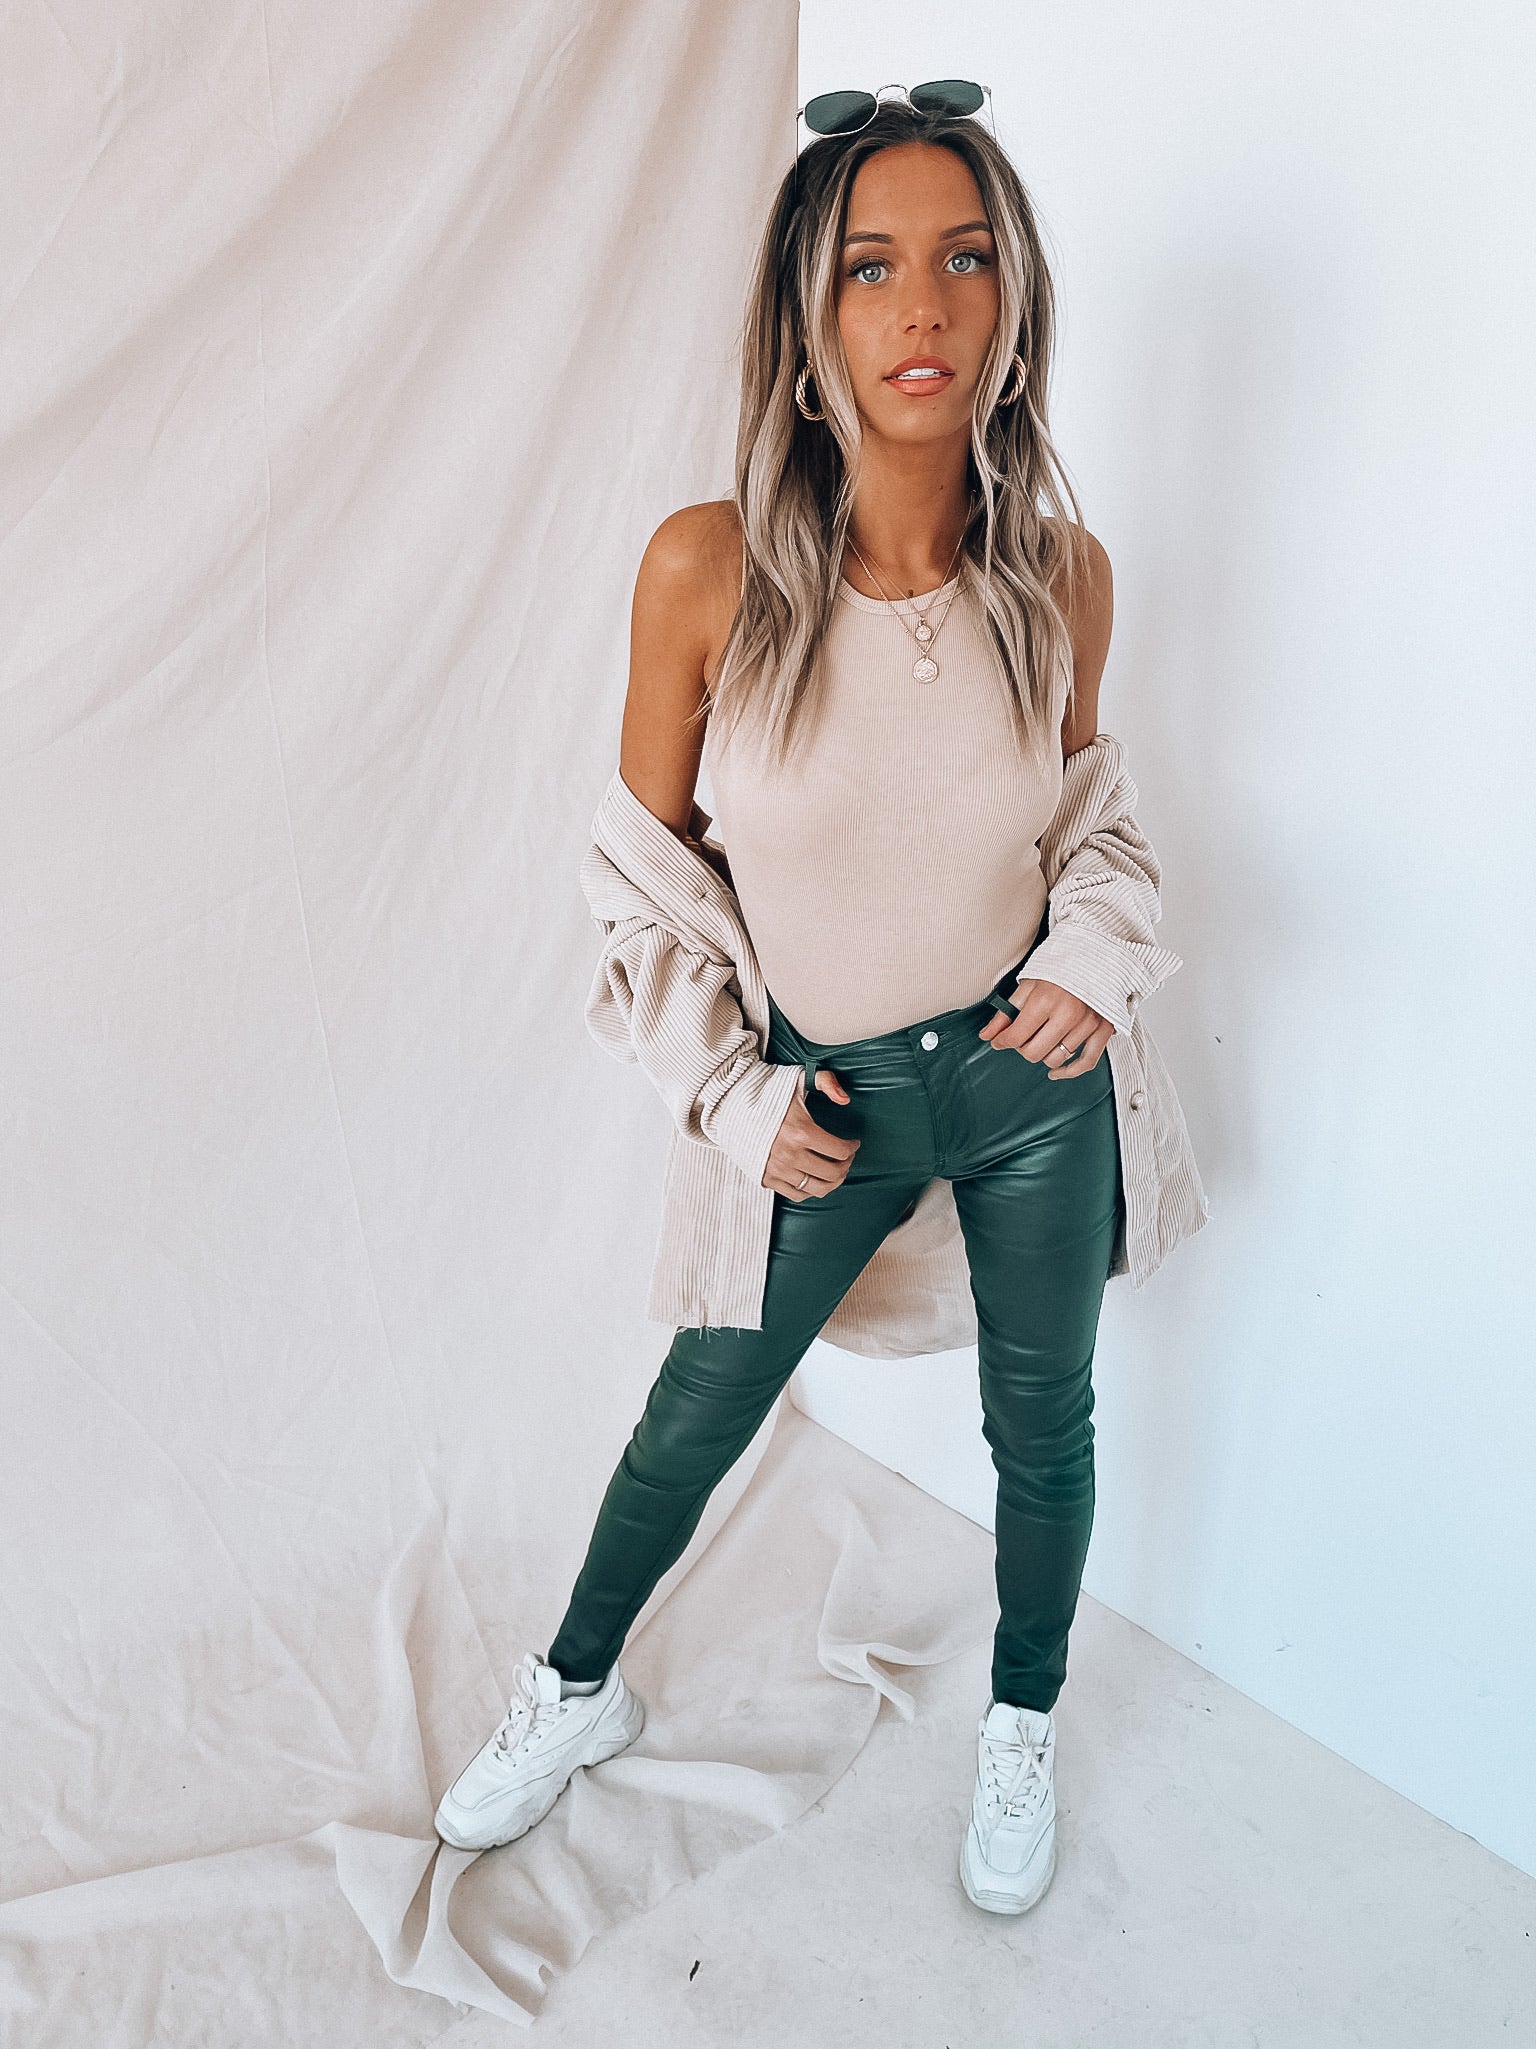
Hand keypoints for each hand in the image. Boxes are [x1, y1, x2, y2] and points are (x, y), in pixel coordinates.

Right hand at [763, 1069, 858, 1198]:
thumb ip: (827, 1082)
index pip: (840, 1151)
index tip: (853, 1143)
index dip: (852, 1148)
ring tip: (835, 1170)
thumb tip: (846, 1100)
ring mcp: (778, 1170)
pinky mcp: (767, 1179)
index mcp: (801, 1132)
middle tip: (846, 1157)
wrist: (732, 1107)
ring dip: (833, 1181)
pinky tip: (815, 1178)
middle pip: (833, 1173)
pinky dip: (811, 1190)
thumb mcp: (798, 1078)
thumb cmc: (768, 1093)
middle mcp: (790, 1155)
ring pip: (818, 1188)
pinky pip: (797, 1195)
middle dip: (846, 1165)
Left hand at [977, 976, 1113, 1077]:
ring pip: (1056, 1059)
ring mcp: (1087, 1023)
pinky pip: (1086, 1062)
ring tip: (1042, 1040)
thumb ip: (1005, 1014)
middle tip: (1022, 1037)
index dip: (1002, 1042)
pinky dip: (1070, 1071)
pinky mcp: (1103, 1029)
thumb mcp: (1026, 986)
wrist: (1092, 956)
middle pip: (1034, 1053)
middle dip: (1022, 1048)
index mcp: (1045, 1000)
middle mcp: (1067, 1014)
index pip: (1016, 1037)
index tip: (999, 1041)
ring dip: (1044, 1054)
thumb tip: (987, 1035)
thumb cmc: (1058, 970)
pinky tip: (1057, 1071)